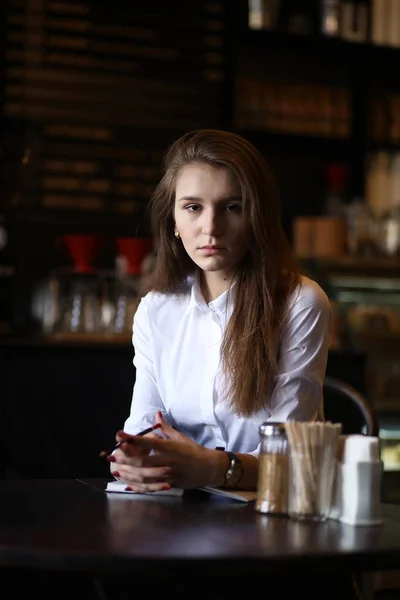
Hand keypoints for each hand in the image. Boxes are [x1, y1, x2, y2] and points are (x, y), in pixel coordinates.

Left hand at [110, 411, 227, 491]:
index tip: (119, 434)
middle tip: (111, 455)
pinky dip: (138, 487)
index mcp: (170, 447)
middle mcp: (168, 461)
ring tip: (115, 470)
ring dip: (128, 473)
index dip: (132, 439)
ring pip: (144, 476)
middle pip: (143, 461)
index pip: (148, 442)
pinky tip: (127, 485)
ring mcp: (168, 475)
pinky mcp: (169, 485)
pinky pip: (150, 487)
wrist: (208, 468)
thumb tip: (156, 414)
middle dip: (125, 458)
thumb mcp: (180, 437)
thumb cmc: (193, 450)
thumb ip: (165, 428)